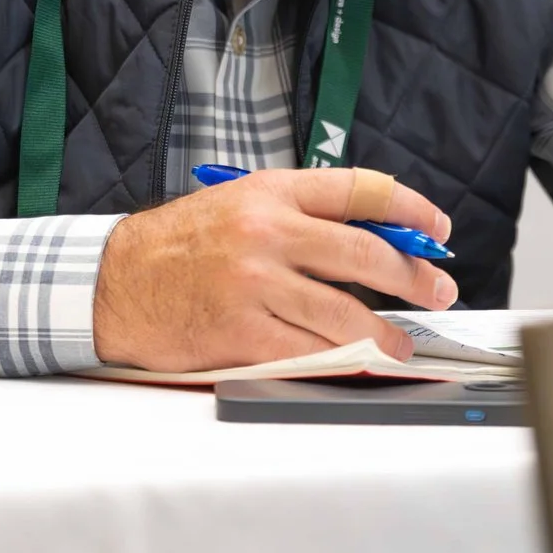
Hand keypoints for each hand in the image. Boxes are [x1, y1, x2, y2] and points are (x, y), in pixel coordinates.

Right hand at [92, 167, 458, 372]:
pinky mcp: (240, 332)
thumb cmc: (179, 245)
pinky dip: (339, 360)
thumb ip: (301, 215)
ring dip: (384, 333)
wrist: (113, 283)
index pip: (360, 190)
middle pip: (366, 254)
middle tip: (439, 289)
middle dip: (414, 276)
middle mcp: (267, 232)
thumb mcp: (240, 204)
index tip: (437, 228)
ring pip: (345, 314)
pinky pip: (307, 351)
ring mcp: (254, 284)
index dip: (411, 208)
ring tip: (400, 342)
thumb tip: (374, 238)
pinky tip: (357, 362)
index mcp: (271, 191)